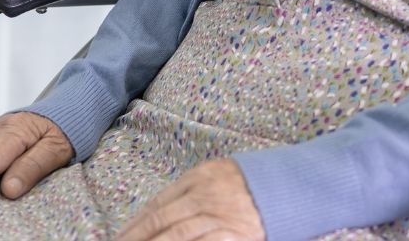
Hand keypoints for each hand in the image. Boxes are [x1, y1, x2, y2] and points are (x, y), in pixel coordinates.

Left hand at [117, 159, 265, 240]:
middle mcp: (205, 194)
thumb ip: (192, 188)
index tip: (120, 237)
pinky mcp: (232, 235)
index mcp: (200, 176)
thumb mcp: (219, 174)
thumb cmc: (251, 182)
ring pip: (176, 235)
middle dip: (137, 237)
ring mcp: (218, 216)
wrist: (288, 187)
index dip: (136, 223)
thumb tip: (159, 210)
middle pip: (161, 219)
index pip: (158, 202)